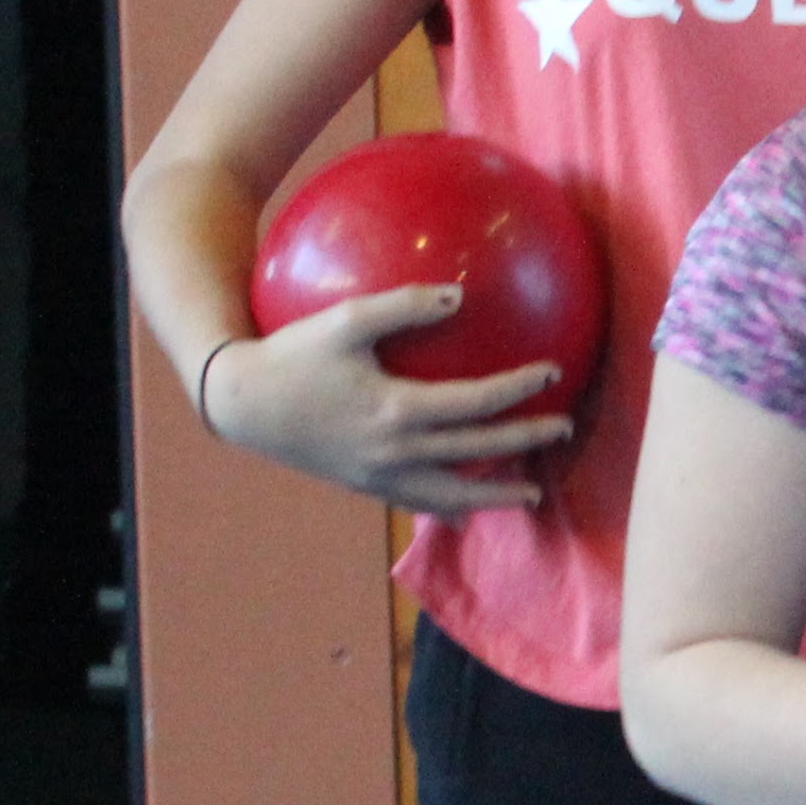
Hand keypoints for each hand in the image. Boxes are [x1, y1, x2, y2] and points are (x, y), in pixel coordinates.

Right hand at [200, 285, 576, 514]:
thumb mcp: (345, 321)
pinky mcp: (365, 487)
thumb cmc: (293, 355)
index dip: (518, 388)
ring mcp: (380, 477)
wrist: (242, 404)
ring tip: (532, 493)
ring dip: (496, 494)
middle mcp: (395, 452)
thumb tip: (459, 295)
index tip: (552, 371)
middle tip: (564, 428)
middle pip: (477, 451)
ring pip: (452, 496)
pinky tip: (469, 505)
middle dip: (525, 440)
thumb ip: (402, 306)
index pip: (476, 402)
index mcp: (396, 410)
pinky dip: (450, 508)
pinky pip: (418, 504)